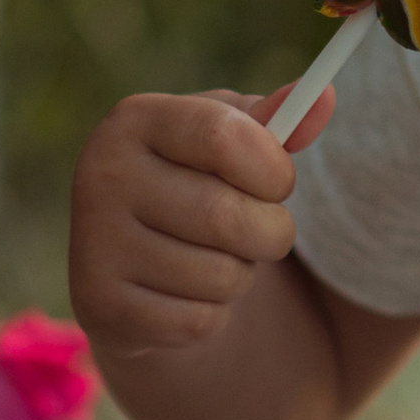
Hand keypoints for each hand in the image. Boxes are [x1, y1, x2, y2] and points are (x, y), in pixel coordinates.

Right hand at [68, 81, 332, 361]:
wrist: (133, 258)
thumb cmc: (197, 179)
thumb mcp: (232, 139)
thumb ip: (279, 120)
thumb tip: (324, 98)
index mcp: (134, 121)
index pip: (222, 137)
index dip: (272, 167)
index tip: (280, 182)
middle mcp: (101, 176)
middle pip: (225, 215)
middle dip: (272, 231)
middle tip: (267, 229)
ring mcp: (95, 245)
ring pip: (219, 275)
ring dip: (242, 274)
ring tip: (218, 256)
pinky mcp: (100, 307)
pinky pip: (197, 321)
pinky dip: (214, 313)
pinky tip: (188, 291)